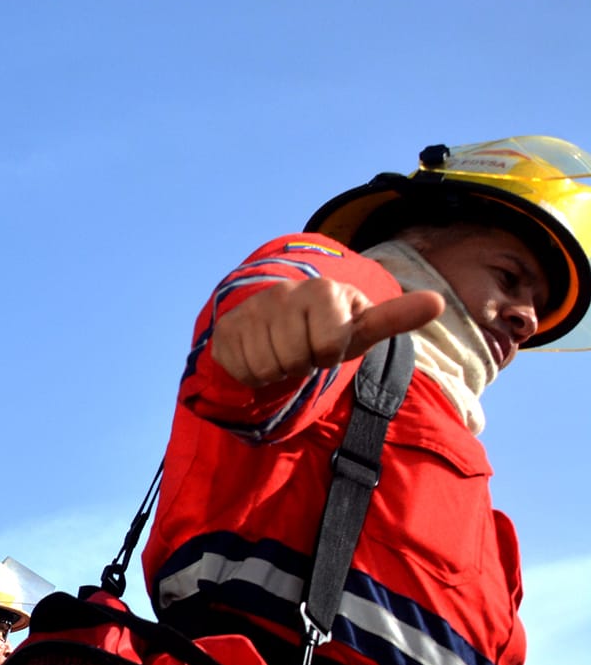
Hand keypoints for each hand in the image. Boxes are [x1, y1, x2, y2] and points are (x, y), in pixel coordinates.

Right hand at [210, 278, 443, 387]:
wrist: (275, 322)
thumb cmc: (326, 329)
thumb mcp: (360, 327)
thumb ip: (395, 317)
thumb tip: (438, 302)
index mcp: (323, 291)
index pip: (326, 346)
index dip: (328, 355)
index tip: (328, 343)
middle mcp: (284, 294)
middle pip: (294, 359)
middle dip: (300, 364)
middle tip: (301, 351)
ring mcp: (252, 310)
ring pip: (266, 367)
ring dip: (277, 371)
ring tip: (281, 354)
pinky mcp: (226, 328)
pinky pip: (242, 369)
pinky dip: (253, 374)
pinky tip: (259, 355)